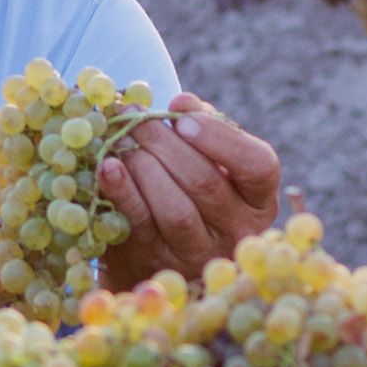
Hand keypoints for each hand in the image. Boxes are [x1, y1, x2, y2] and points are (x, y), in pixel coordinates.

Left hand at [94, 95, 283, 292]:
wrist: (161, 250)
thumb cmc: (192, 189)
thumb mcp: (209, 160)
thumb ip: (202, 126)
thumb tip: (182, 103)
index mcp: (259, 199)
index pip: (259, 166)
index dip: (220, 139)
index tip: (181, 119)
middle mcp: (238, 230)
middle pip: (205, 183)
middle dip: (165, 144)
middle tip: (135, 117)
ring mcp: (200, 253)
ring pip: (175, 208)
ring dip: (143, 166)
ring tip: (120, 137)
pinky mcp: (160, 263)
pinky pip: (141, 224)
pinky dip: (123, 192)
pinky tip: (107, 166)